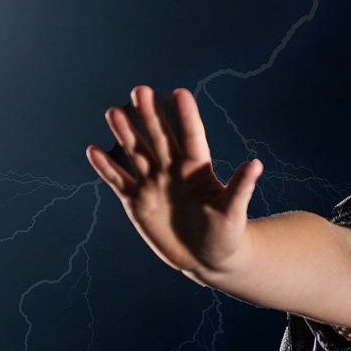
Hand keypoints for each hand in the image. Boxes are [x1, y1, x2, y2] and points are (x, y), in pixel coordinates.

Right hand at [85, 84, 261, 282]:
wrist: (207, 259)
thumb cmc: (226, 235)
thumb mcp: (233, 212)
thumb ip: (240, 187)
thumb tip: (256, 164)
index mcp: (198, 169)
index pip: (191, 136)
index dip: (186, 116)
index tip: (180, 93)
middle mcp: (173, 170)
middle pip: (160, 138)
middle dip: (150, 116)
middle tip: (140, 91)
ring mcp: (153, 183)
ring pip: (137, 153)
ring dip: (125, 133)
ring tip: (114, 114)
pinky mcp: (137, 201)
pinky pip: (119, 181)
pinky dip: (105, 168)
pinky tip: (93, 151)